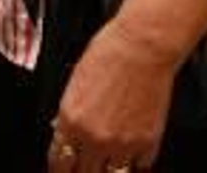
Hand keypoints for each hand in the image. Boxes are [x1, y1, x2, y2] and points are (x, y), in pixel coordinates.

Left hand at [48, 20, 178, 172]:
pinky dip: (134, 164)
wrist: (143, 47)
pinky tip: (131, 156)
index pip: (58, 161)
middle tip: (85, 164)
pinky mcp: (148, 143)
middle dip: (82, 170)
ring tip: (107, 163)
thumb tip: (63, 132)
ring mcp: (122, 144)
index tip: (63, 167)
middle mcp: (94, 138)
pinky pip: (139, 168)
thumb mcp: (74, 83)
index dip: (60, 167)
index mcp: (71, 121)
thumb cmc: (109, 54)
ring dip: (107, 170)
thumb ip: (68, 114)